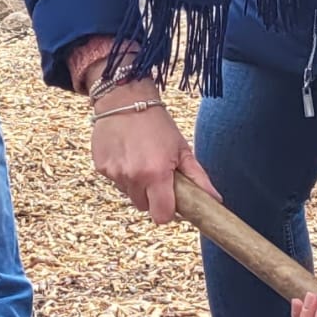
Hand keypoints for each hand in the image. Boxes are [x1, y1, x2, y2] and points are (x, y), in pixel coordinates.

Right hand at [87, 76, 215, 223]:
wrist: (125, 100)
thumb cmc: (158, 123)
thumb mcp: (182, 149)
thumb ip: (198, 178)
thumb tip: (215, 200)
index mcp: (156, 174)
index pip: (161, 216)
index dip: (167, 212)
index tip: (170, 200)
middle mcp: (133, 177)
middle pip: (144, 207)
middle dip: (151, 196)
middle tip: (156, 175)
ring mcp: (114, 173)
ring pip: (129, 194)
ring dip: (136, 185)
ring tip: (141, 160)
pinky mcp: (101, 168)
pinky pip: (115, 181)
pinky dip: (122, 173)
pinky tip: (127, 154)